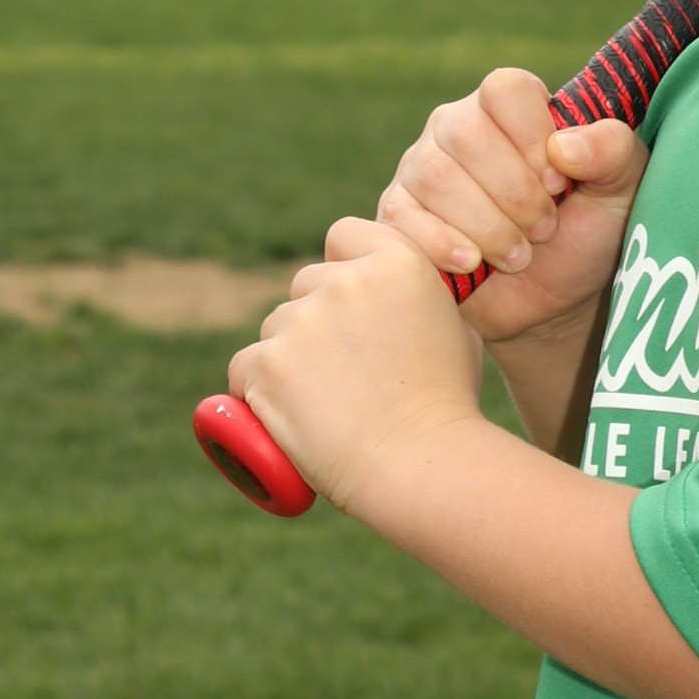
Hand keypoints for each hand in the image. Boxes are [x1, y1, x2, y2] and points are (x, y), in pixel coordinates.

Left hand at [229, 216, 481, 518]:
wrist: (421, 462)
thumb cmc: (445, 404)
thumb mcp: (453, 327)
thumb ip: (417, 295)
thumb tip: (391, 288)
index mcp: (396, 261)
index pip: (343, 235)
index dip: (344, 268)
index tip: (352, 305)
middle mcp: (344, 280)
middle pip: (306, 285)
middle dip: (316, 320)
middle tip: (343, 373)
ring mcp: (301, 321)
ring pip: (275, 328)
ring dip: (288, 356)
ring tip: (325, 404)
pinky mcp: (266, 363)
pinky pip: (245, 367)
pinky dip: (257, 391)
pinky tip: (286, 415)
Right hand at [378, 68, 645, 345]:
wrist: (553, 304)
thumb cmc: (587, 234)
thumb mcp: (620, 190)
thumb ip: (612, 151)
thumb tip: (564, 146)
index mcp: (509, 108)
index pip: (505, 89)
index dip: (532, 136)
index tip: (559, 183)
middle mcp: (457, 128)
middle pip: (464, 134)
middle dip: (514, 192)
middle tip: (544, 228)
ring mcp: (421, 170)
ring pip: (434, 177)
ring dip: (487, 225)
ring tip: (519, 255)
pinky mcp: (399, 216)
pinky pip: (403, 217)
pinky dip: (443, 244)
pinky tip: (472, 264)